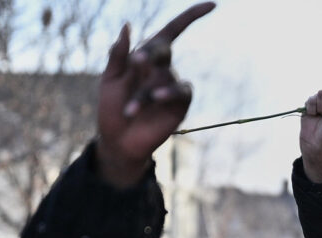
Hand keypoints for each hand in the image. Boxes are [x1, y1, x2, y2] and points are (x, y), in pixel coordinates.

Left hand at [96, 2, 214, 188]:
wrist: (118, 141)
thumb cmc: (111, 108)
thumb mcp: (109, 79)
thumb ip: (118, 54)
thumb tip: (127, 26)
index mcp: (146, 57)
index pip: (171, 31)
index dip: (191, 17)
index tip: (213, 5)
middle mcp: (162, 69)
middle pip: (164, 48)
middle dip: (151, 53)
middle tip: (135, 62)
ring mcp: (172, 87)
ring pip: (164, 75)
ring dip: (145, 91)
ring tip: (130, 109)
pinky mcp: (180, 105)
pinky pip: (180, 91)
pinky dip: (167, 92)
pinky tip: (155, 99)